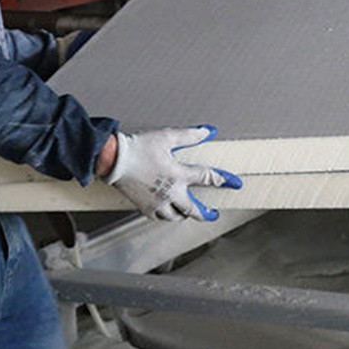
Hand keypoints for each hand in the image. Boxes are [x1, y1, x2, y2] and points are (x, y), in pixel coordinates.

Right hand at [102, 126, 241, 220]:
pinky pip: (161, 217)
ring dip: (186, 214)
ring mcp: (157, 202)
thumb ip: (190, 135)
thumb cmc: (139, 147)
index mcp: (178, 174)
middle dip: (206, 213)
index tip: (235, 183)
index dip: (224, 179)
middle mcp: (170, 192)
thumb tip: (209, 131)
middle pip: (193, 209)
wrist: (113, 160)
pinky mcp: (144, 207)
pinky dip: (168, 216)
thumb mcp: (167, 137)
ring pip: (176, 216)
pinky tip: (169, 212)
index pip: (207, 178)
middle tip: (213, 214)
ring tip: (190, 213)